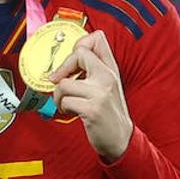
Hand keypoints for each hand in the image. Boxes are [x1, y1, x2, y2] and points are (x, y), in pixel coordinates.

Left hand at [47, 30, 133, 161]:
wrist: (121, 140)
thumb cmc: (110, 113)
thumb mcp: (108, 85)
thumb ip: (95, 68)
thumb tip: (74, 53)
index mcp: (111, 69)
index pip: (97, 38)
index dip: (79, 44)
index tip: (71, 61)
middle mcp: (108, 77)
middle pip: (78, 53)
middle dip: (62, 68)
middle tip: (58, 80)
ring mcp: (100, 93)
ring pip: (64, 83)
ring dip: (58, 95)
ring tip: (66, 103)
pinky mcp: (92, 109)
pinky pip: (65, 101)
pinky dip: (62, 107)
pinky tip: (70, 112)